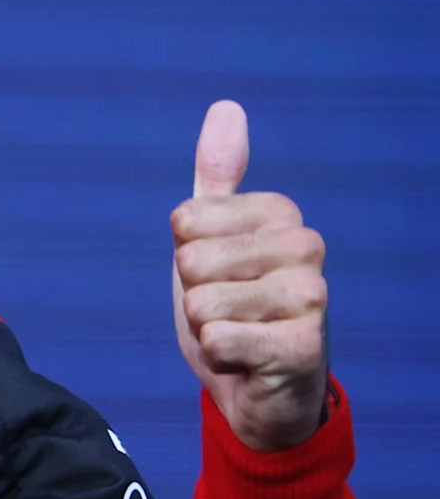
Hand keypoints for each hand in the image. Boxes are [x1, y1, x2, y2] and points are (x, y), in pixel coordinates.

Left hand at [172, 100, 329, 451]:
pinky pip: (217, 340)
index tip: (219, 274)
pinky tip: (247, 362)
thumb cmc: (235, 309)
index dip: (186, 254)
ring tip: (239, 335)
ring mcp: (312, 299)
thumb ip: (218, 175)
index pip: (186, 219)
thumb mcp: (212, 237)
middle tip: (229, 311)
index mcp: (283, 216)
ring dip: (206, 328)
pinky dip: (218, 357)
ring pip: (202, 302)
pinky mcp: (304, 349)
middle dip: (195, 294)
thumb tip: (227, 107)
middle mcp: (308, 249)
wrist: (261, 391)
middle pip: (191, 258)